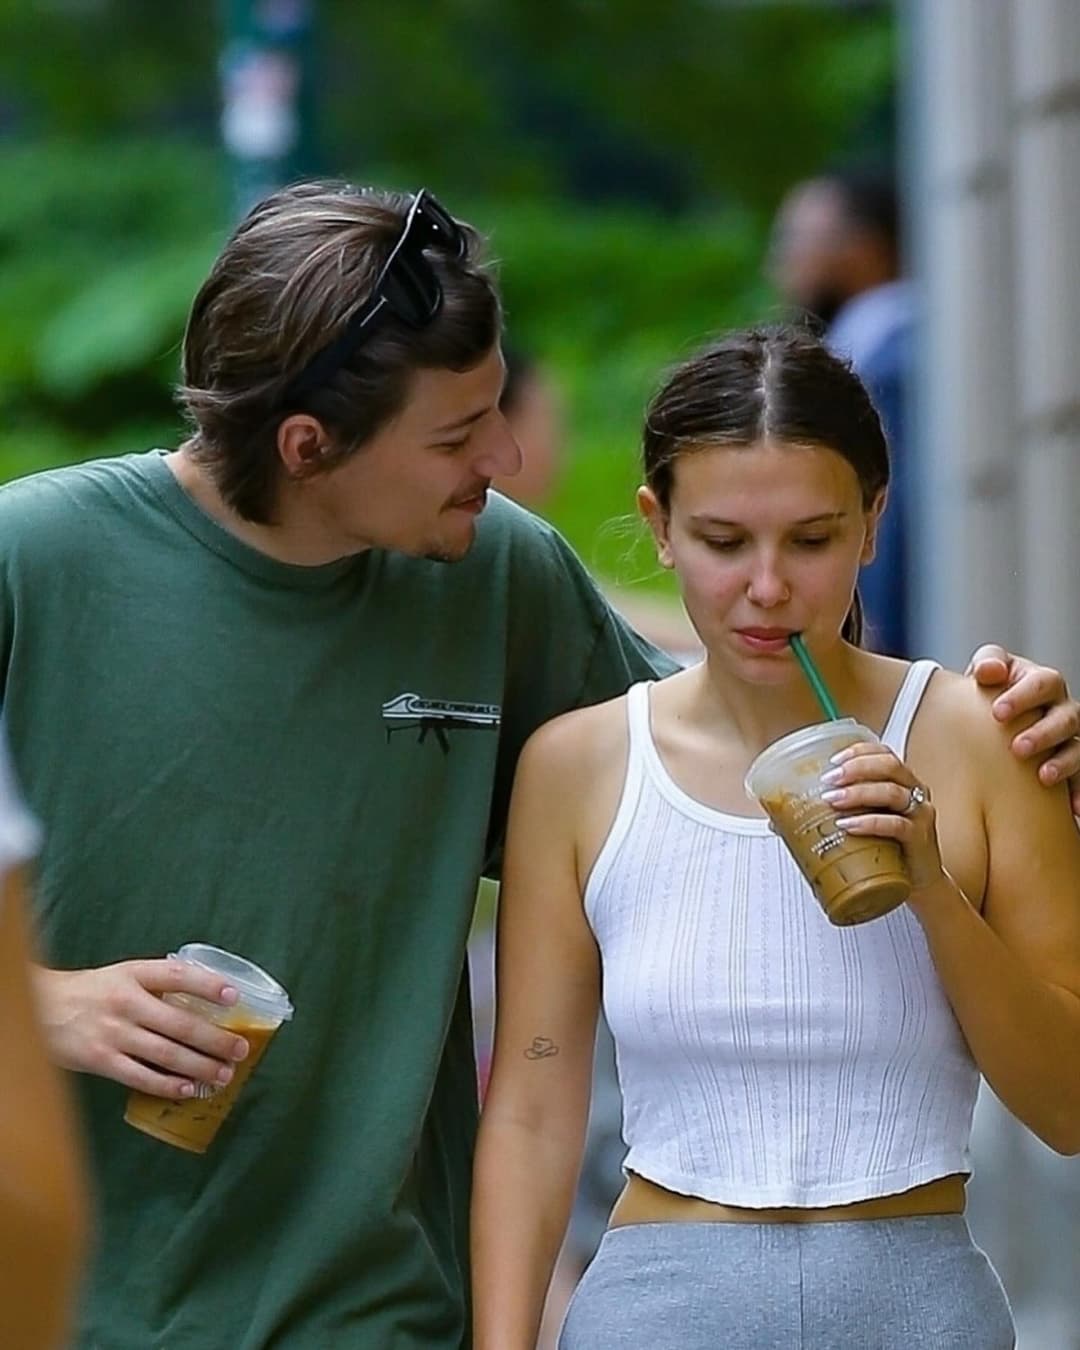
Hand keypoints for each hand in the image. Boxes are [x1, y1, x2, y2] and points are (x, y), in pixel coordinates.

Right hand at [34, 959, 249, 1098]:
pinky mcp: (102, 1061)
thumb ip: (159, 984)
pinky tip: (188, 1088)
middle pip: (180, 1023)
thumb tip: (208, 996)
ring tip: (224, 1074)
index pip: (178, 976)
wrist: (41, 1009)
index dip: (208, 984)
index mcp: (135, 974)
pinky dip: (168, 1085)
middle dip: (215, 1039)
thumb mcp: (125, 974)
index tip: (234, 996)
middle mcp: (126, 1002)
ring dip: (200, 1066)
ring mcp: (114, 1033)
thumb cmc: (93, 991)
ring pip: (166, 1053)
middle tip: (240, 1049)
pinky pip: (141, 1076)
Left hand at [821, 742, 943, 892]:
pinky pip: (896, 824)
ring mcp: (919, 814)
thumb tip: (786, 815)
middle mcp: (913, 791)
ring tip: (832, 800)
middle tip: (829, 779)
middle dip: (856, 767)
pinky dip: (869, 822)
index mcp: (901, 781)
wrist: (918, 880)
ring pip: (891, 792)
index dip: (859, 751)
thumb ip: (839, 810)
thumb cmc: (890, 847)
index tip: (833, 760)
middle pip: (889, 765)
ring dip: (858, 793)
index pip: (883, 753)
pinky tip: (849, 825)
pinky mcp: (919, 837)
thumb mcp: (864, 820)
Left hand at [966, 644, 1079, 811]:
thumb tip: (987, 671)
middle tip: (1018, 748)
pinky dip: (1079, 791)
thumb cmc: (990, 691)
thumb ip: (988, 664)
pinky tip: (1073, 807)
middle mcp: (1062, 709)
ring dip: (1063, 762)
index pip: (1043, 683)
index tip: (997, 712)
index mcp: (1042, 683)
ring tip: (1044, 776)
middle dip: (1043, 733)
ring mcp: (1070, 738)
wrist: (992, 719)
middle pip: (1066, 717)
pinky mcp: (1072, 766)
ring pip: (1077, 748)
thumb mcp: (987, 674)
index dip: (1023, 696)